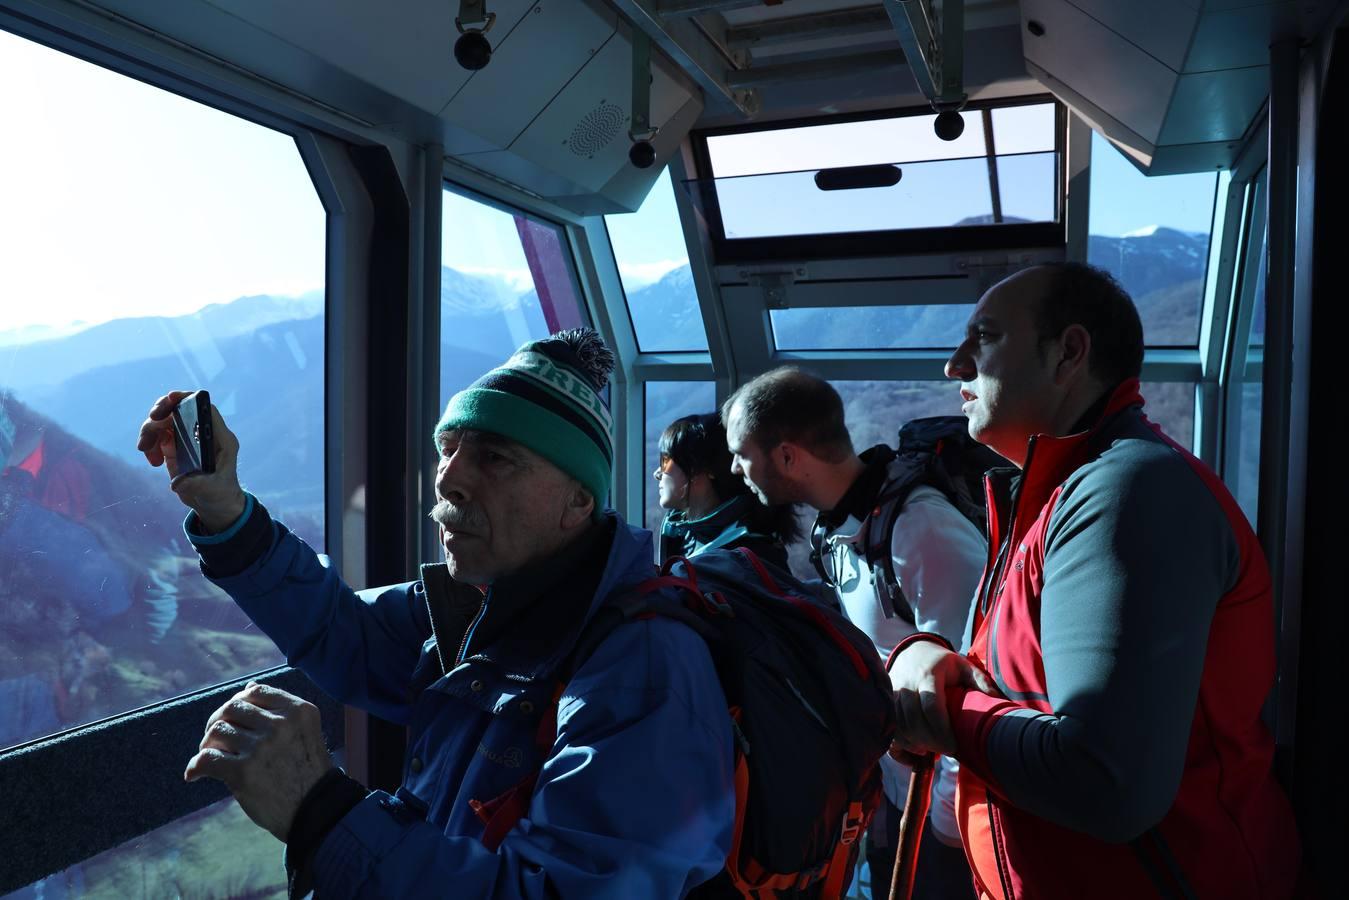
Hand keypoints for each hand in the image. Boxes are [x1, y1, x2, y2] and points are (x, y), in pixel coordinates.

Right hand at [137, 391, 245, 531]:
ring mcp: (187, 438)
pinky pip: (158, 436)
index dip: (188, 399)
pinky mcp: (175, 447)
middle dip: (161, 412)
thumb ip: (198, 484)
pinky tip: (154, 462)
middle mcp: (202, 433)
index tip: (170, 398)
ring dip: (150, 431)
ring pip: (164, 421)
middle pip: (179, 409)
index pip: (205, 408)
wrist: (214, 503)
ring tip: (145, 450)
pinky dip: (150, 445)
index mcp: (219, 438)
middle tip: (150, 423)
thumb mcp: (212, 490)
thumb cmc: (221, 494)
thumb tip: (177, 483)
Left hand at [185, 682, 333, 840]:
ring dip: (207, 744)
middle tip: (215, 739)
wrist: (314, 812)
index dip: (239, 702)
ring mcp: (261, 747)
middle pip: (232, 708)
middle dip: (218, 721)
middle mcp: (280, 724)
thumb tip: (248, 687)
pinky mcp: (242, 772)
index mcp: (298, 711)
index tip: (234, 719)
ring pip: (217, 730)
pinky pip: (206, 759)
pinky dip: (195, 767)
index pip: (255, 691)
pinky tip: (195, 775)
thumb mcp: (304, 732)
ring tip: (210, 757)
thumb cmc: (307, 772)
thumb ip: (280, 711)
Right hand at [889, 640, 999, 758]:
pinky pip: (889, 728)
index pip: (931, 707)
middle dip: (930, 742)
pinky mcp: (886, 702)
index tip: (953, 747)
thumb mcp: (964, 666)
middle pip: (914, 721)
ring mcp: (893, 693)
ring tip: (931, 751)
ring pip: (900, 727)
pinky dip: (900, 744)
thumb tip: (998, 701)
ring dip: (915, 744)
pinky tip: (915, 750)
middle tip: (945, 751)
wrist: (913, 651)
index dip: (941, 731)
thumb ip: (980, 681)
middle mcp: (907, 684)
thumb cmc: (943, 664)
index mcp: (928, 675)